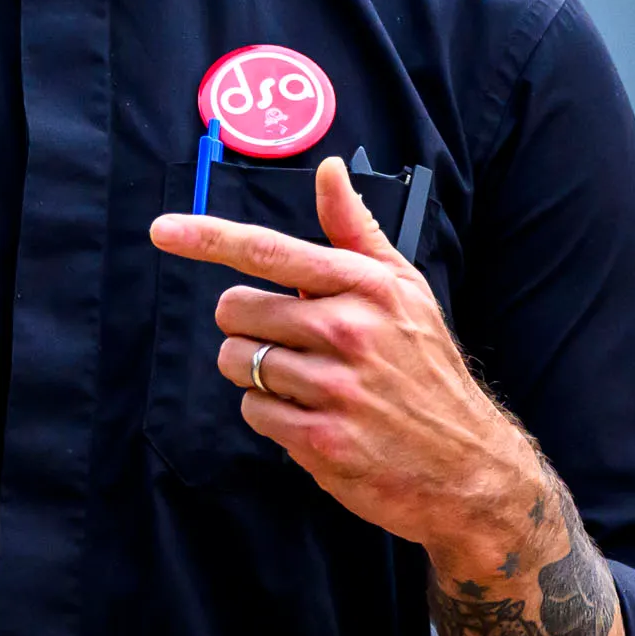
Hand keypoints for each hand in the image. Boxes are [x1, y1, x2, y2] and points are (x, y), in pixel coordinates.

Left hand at [149, 157, 541, 563]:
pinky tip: (315, 418)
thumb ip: (355, 230)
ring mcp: (335, 387)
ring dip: (260, 374)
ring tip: (310, 384)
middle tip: (295, 343)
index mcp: (367, 287)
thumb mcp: (405, 290)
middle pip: (235, 311)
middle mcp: (350, 331)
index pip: (269, 252)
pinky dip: (272, 416)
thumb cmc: (426, 367)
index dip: (208, 238)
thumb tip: (328, 168)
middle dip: (252, 327)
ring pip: (238, 362)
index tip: (163, 230)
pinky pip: (252, 411)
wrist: (471, 466)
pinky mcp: (322, 439)